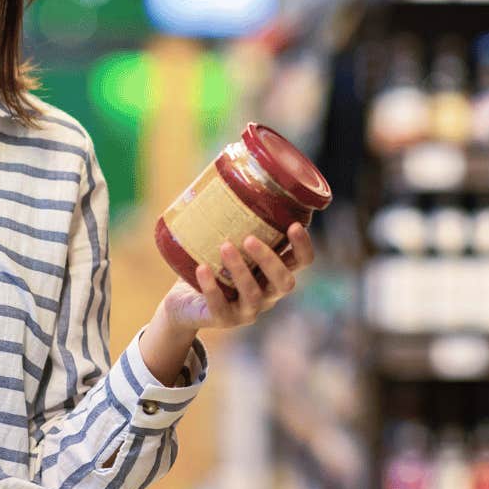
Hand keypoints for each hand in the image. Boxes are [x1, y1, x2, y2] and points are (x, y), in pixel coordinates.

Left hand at [159, 224, 314, 332]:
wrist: (185, 302)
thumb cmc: (212, 265)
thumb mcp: (227, 242)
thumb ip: (234, 219)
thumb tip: (226, 168)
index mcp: (274, 272)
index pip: (302, 262)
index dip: (303, 246)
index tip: (294, 225)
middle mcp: (268, 293)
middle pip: (285, 283)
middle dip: (271, 260)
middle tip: (250, 239)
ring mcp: (248, 310)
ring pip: (254, 295)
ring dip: (241, 271)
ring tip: (224, 246)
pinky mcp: (224, 320)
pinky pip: (221, 307)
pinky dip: (212, 288)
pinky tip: (202, 269)